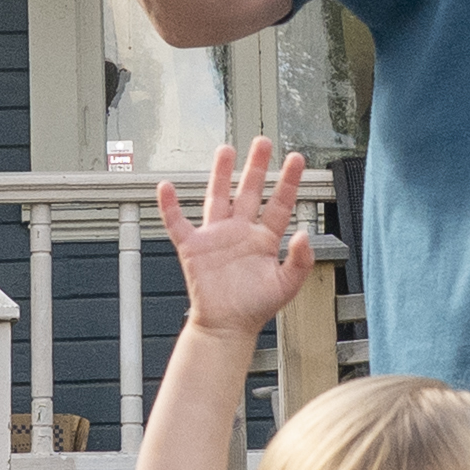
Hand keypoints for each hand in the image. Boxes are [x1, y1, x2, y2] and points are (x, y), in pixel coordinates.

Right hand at [156, 136, 314, 330]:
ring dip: (220, 174)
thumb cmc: (255, 308)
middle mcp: (240, 232)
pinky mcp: (193, 248)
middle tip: (262, 142)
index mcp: (263, 239)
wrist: (226, 328)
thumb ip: (300, 261)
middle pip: (248, 191)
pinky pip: (178, 223)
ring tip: (226, 150)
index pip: (278, 203)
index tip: (295, 159)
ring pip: (217, 197)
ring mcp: (216, 237)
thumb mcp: (286, 286)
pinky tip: (166, 188)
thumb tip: (303, 234)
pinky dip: (170, 206)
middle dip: (255, 166)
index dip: (287, 181)